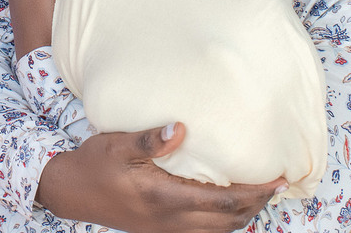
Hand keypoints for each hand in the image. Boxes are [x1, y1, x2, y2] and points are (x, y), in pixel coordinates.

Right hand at [36, 122, 284, 232]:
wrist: (71, 191)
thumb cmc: (95, 164)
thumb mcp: (117, 144)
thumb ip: (149, 140)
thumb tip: (179, 127)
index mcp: (165, 198)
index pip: (225, 202)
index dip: (257, 192)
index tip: (279, 177)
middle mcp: (171, 220)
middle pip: (230, 221)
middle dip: (258, 204)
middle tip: (278, 183)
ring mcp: (166, 229)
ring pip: (220, 231)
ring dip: (244, 214)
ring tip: (259, 192)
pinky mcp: (161, 230)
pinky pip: (204, 232)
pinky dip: (225, 221)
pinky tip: (227, 203)